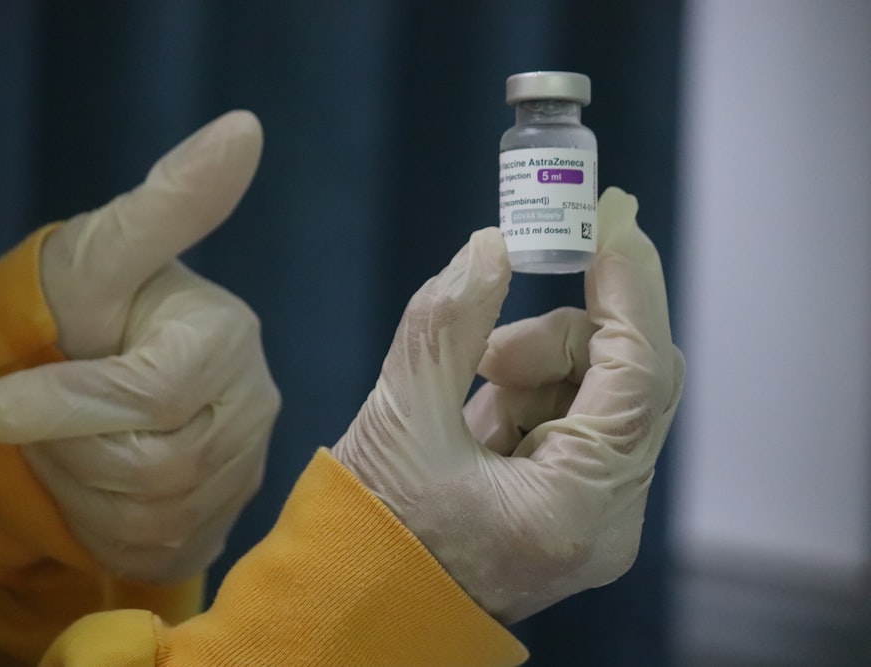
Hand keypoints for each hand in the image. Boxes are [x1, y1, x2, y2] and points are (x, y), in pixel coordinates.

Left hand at [0, 111, 280, 582]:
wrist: (85, 376)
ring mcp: (245, 468)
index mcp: (228, 336)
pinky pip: (154, 547)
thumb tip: (244, 126)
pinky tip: (97, 480)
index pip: (150, 397)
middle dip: (68, 447)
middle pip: (151, 468)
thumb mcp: (102, 254)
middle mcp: (255, 404)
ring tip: (74, 441)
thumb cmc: (85, 309)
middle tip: (48, 414)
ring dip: (79, 486)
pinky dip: (101, 524)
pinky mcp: (223, 517)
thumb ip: (169, 201)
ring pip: (149, 516)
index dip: (64, 407)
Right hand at [332, 187, 683, 624]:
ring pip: (604, 396)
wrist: (359, 613)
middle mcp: (607, 518)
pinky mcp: (575, 509)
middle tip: (489, 343)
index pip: (640, 374)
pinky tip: (478, 420)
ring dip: (539, 369)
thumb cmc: (369, 534)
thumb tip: (493, 245)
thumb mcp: (399, 417)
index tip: (610, 215)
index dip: (630, 285)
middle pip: (631, 382)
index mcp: (575, 508)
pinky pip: (578, 422)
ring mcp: (595, 517)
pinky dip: (531, 398)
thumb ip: (446, 323)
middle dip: (562, 338)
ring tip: (469, 392)